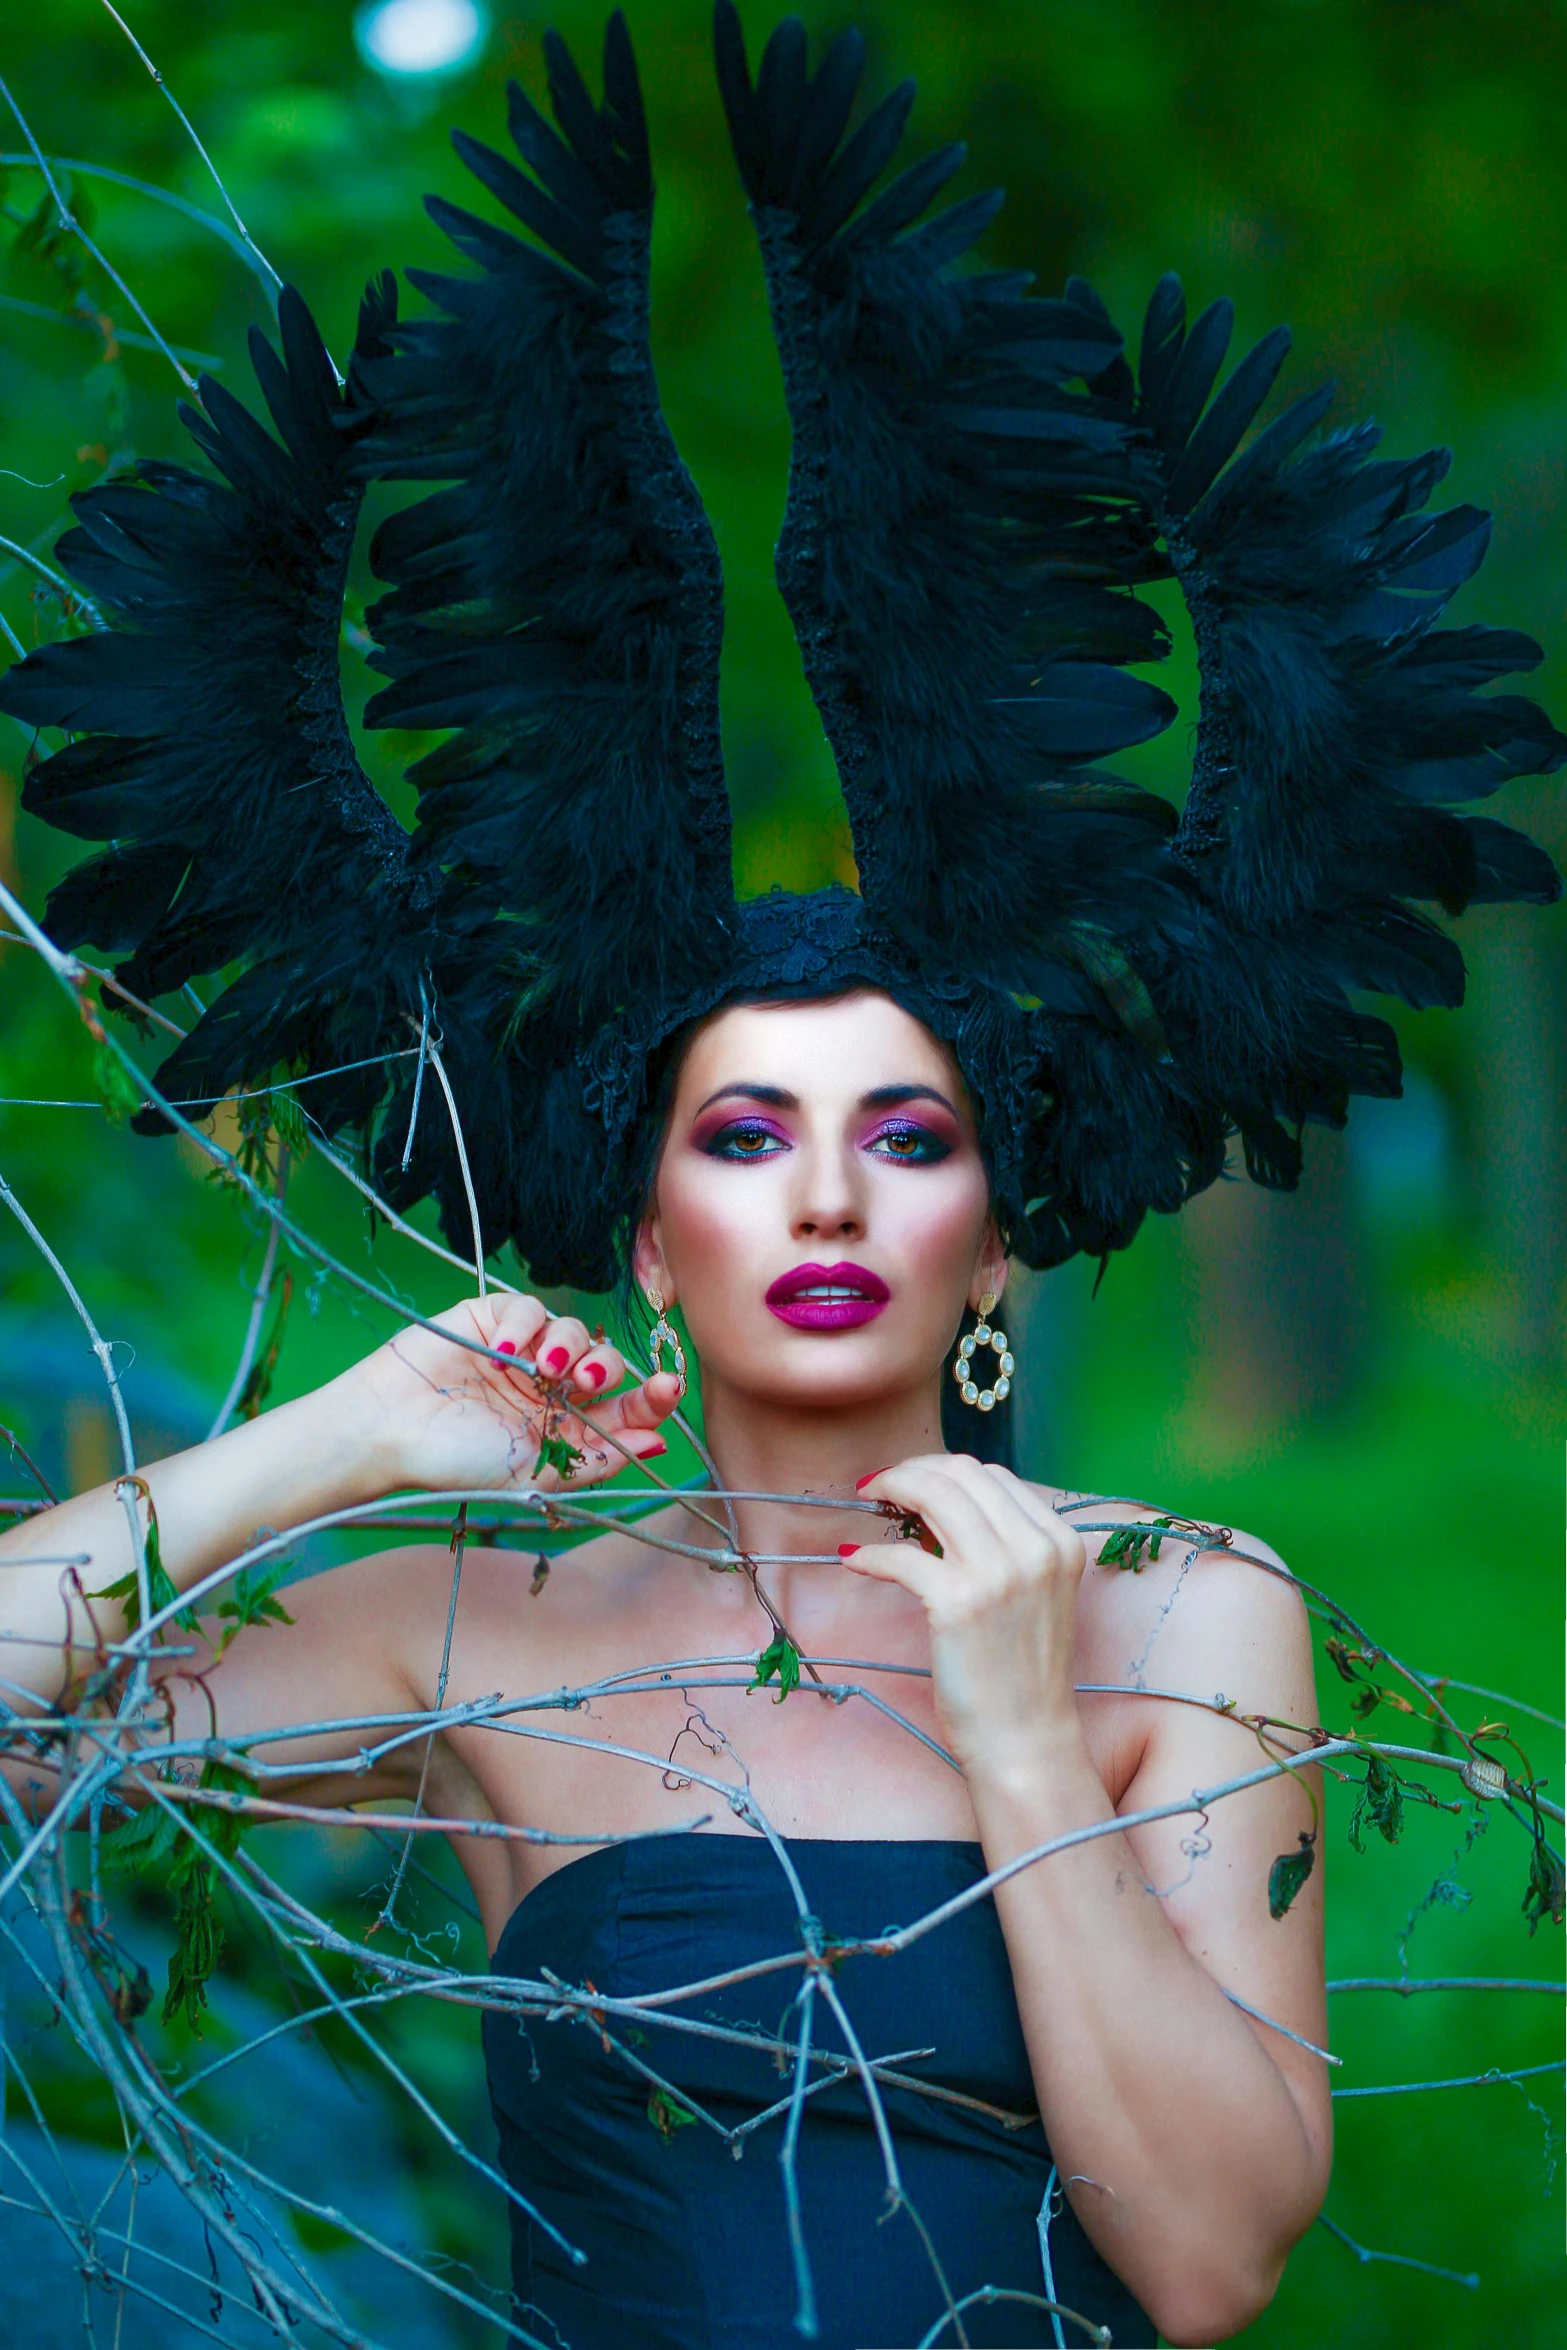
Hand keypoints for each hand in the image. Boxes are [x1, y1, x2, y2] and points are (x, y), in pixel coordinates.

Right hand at [347, 1292, 681, 1496]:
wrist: (391, 1430)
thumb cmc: (458, 1460)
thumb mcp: (536, 1473)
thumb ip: (597, 1459)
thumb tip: (659, 1446)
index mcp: (568, 1427)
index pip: (626, 1406)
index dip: (653, 1397)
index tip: (669, 1388)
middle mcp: (553, 1388)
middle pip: (608, 1361)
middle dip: (606, 1369)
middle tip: (584, 1383)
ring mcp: (526, 1351)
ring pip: (575, 1328)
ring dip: (568, 1346)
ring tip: (539, 1369)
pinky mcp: (496, 1319)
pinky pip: (531, 1307)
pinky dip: (526, 1325)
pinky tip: (505, 1351)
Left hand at [840, 1456, 1087, 1781]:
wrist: (1025, 1739)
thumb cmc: (1021, 1672)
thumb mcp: (1033, 1593)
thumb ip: (1003, 1546)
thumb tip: (934, 1505)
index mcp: (1059, 1542)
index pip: (993, 1475)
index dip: (944, 1470)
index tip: (914, 1480)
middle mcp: (1036, 1549)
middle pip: (961, 1474)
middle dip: (913, 1469)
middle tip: (882, 1486)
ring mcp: (999, 1573)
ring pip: (933, 1495)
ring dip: (891, 1489)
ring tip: (868, 1502)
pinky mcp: (958, 1602)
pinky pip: (900, 1557)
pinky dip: (870, 1555)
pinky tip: (855, 1559)